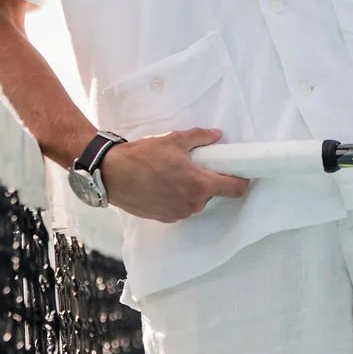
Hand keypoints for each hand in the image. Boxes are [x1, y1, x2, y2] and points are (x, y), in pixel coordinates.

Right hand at [101, 127, 249, 221]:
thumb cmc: (143, 156)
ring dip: (193, 189)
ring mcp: (179, 213)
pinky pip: (181, 207)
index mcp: (199, 185)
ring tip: (175, 174)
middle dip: (210, 180)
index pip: (235, 189)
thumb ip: (200, 138)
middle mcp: (192, 204)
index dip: (242, 180)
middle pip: (214, 194)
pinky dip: (178, 197)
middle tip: (196, 165)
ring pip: (196, 201)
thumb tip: (217, 135)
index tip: (240, 171)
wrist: (111, 175)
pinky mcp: (165, 218)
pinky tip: (164, 185)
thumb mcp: (173, 140)